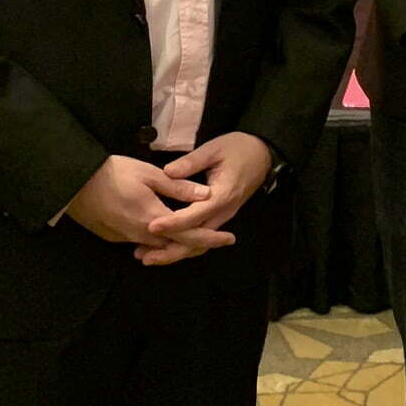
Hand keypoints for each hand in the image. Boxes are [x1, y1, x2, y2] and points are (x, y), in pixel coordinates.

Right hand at [65, 155, 212, 246]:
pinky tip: (164, 233)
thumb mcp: (149, 173)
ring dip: (178, 244)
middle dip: (197, 245)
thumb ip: (178, 187)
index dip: (211, 238)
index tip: (229, 238)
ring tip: (195, 235)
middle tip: (215, 238)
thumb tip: (206, 194)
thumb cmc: (113, 172)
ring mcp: (126, 238)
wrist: (74, 182)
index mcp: (154, 218)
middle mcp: (141, 235)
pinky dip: (159, 242)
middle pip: (176, 247)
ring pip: (159, 248)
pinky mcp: (114, 237)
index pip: (190, 235)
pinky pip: (143, 244)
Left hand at [137, 132, 275, 265]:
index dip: (174, 223)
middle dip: (171, 250)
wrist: (262, 154)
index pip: (196, 215)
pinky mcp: (220, 217)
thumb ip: (191, 162)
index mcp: (222, 195)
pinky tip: (165, 247)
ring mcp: (223, 217)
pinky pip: (202, 237)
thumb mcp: (214, 149)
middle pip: (197, 239)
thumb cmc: (238, 149)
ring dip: (175, 252)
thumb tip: (167, 171)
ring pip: (200, 243)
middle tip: (144, 256)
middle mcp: (223, 212)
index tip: (152, 226)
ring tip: (148, 257)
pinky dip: (183, 246)